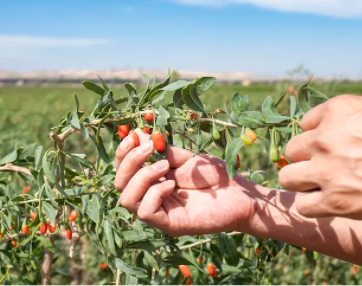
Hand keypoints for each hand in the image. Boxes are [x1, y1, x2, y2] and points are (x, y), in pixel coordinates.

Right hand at [114, 129, 254, 235]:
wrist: (241, 193)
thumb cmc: (215, 176)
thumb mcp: (186, 158)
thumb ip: (161, 151)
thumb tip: (137, 136)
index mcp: (152, 181)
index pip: (123, 171)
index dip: (122, 153)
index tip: (133, 136)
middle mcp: (151, 198)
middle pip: (119, 185)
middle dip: (130, 162)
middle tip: (151, 148)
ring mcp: (160, 213)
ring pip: (127, 200)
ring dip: (141, 177)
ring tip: (165, 166)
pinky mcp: (171, 224)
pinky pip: (147, 212)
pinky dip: (154, 193)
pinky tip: (172, 184)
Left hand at [280, 95, 361, 222]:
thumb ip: (352, 110)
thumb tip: (332, 117)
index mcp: (337, 111)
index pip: (304, 124)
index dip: (315, 136)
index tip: (327, 146)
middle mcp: (325, 139)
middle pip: (292, 150)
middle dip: (305, 159)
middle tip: (322, 166)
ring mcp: (328, 171)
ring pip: (288, 177)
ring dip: (300, 182)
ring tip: (318, 185)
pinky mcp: (336, 202)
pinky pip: (303, 206)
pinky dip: (312, 206)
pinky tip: (326, 203)